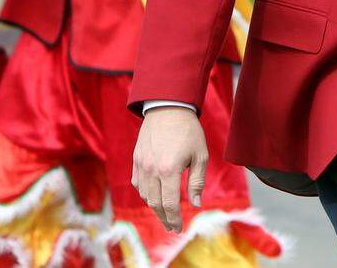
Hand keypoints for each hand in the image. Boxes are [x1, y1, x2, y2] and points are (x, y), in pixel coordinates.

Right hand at [131, 106, 208, 232]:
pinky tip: (153, 196)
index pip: (170, 204)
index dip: (175, 219)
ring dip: (154, 207)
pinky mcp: (136, 159)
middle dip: (164, 218)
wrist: (168, 106)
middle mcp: (152, 170)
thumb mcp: (200, 155)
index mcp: (169, 170)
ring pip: (145, 195)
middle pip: (155, 204)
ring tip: (165, 213)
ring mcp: (141, 165)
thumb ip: (197, 181)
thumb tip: (196, 204)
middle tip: (172, 226)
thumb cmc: (188, 130)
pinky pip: (137, 183)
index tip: (179, 228)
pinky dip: (145, 193)